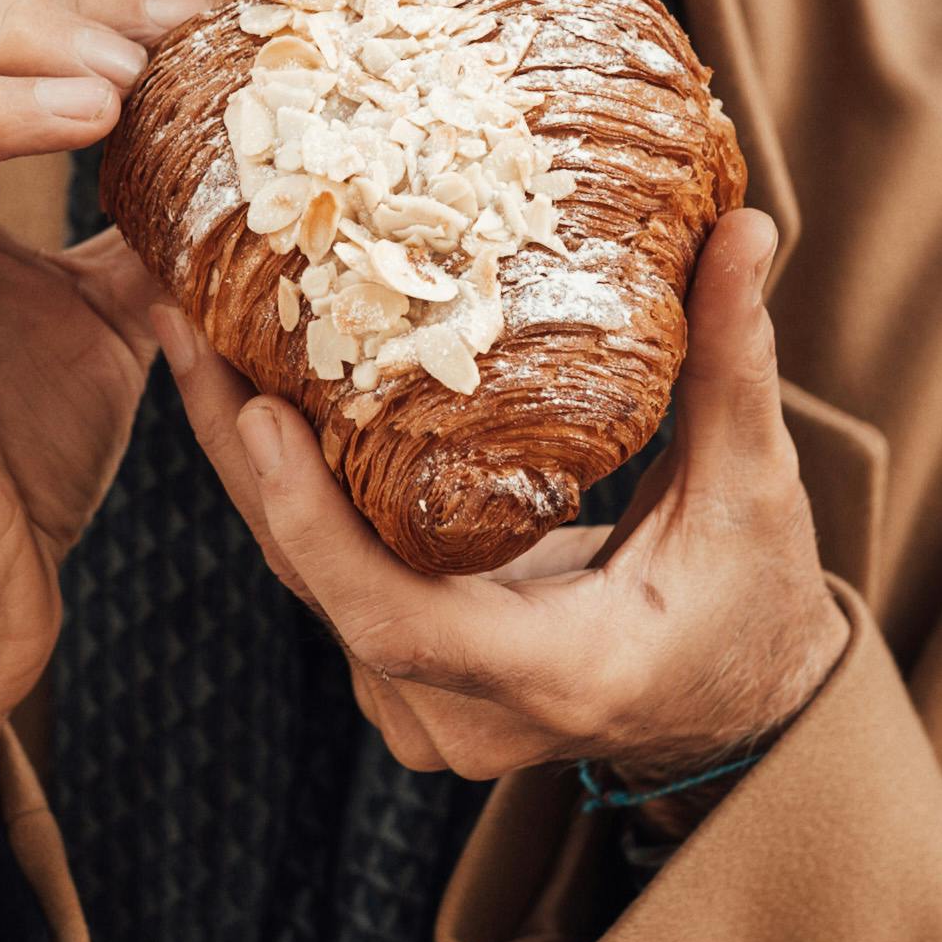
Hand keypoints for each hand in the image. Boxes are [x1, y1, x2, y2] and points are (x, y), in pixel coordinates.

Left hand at [139, 208, 846, 791]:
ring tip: (192, 330)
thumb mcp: (752, 491)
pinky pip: (318, 578)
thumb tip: (749, 228)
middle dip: (244, 457)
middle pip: (319, 586)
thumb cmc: (751, 604)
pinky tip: (245, 388)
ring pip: (303, 581)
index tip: (265, 417)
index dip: (317, 526)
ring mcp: (420, 704)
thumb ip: (737, 366)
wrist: (734, 709)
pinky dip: (280, 488)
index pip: (398, 622)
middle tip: (189, 321)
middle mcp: (464, 712)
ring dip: (244, 463)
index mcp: (556, 675)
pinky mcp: (397, 675)